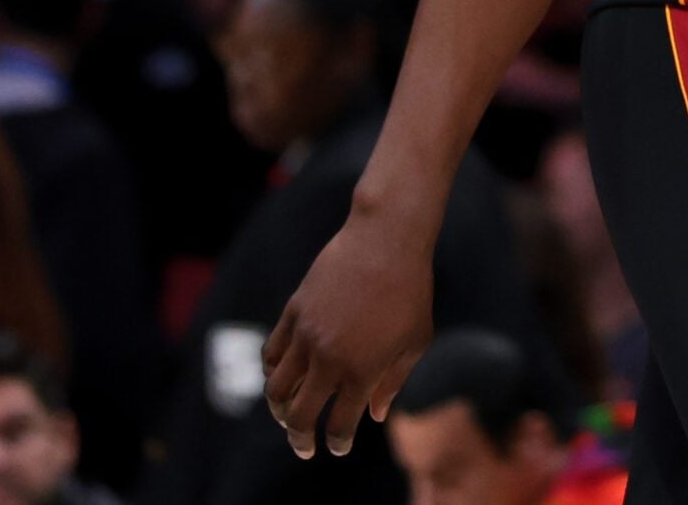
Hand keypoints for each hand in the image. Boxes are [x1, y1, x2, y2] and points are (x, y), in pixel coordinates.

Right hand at [261, 208, 435, 457]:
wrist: (386, 240)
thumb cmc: (411, 290)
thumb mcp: (416, 340)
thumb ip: (394, 381)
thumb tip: (375, 415)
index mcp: (362, 371)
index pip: (341, 425)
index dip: (337, 443)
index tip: (336, 448)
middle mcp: (329, 359)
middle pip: (300, 415)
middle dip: (299, 438)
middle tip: (303, 447)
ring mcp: (306, 335)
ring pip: (276, 388)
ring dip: (280, 409)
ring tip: (287, 415)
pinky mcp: (294, 312)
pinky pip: (272, 353)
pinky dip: (272, 372)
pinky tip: (282, 377)